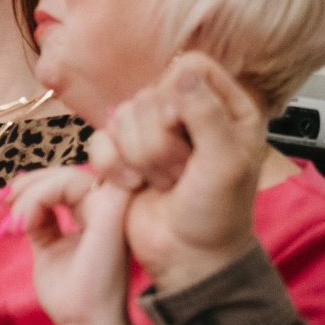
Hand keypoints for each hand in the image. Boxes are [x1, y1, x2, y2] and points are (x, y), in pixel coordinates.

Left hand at [6, 164, 135, 324]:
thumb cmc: (71, 298)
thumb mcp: (48, 249)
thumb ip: (42, 221)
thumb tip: (21, 199)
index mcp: (100, 215)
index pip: (67, 183)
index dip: (33, 185)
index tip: (2, 203)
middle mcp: (111, 207)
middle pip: (67, 174)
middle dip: (28, 184)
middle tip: (1, 202)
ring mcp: (116, 207)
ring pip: (68, 175)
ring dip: (31, 193)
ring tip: (13, 226)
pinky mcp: (112, 211)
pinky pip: (72, 183)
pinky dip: (41, 196)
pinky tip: (23, 224)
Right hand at [98, 55, 267, 291]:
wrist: (187, 257)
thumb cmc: (217, 213)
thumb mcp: (226, 163)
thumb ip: (208, 114)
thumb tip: (182, 71)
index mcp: (225, 107)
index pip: (190, 67)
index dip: (179, 96)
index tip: (186, 131)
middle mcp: (187, 114)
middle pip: (150, 94)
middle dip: (161, 142)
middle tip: (182, 173)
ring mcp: (150, 133)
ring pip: (122, 116)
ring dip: (141, 158)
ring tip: (165, 183)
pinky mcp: (121, 155)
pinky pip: (99, 140)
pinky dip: (113, 166)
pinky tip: (134, 185)